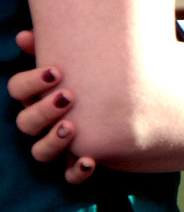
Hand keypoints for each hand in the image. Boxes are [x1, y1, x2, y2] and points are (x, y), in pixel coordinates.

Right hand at [7, 31, 95, 183]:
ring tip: (72, 126)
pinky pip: (70, 176)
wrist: (137, 105)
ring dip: (53, 141)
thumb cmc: (100, 75)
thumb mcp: (83, 58)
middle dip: (43, 110)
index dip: (31, 82)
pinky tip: (90, 160)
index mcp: (38, 94)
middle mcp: (43, 122)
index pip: (17, 89)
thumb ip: (60, 45)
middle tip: (68, 96)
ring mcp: (60, 145)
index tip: (56, 71)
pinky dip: (77, 171)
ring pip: (41, 152)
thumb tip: (24, 35)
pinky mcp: (79, 163)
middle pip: (26, 122)